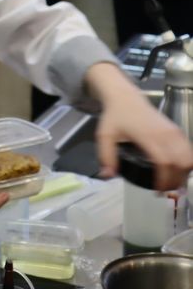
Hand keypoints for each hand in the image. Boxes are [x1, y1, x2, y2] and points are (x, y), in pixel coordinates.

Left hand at [87, 62, 192, 189]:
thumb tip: (107, 176)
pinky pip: (190, 150)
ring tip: (171, 182)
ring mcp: (174, 132)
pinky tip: (177, 171)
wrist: (125, 97)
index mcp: (148, 136)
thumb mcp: (104, 135)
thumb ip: (106, 156)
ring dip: (184, 173)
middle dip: (176, 180)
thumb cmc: (115, 117)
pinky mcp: (178, 130)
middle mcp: (166, 134)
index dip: (164, 179)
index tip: (157, 190)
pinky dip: (188, 163)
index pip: (164, 161)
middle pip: (181, 163)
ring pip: (189, 158)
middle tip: (164, 190)